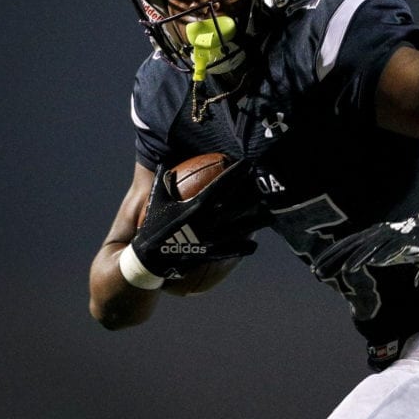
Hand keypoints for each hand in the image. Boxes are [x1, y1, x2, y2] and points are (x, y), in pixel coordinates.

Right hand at [131, 159, 260, 279]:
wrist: (147, 259)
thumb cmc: (151, 227)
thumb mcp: (156, 200)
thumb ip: (163, 180)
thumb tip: (165, 159)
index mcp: (195, 205)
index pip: (220, 185)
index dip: (235, 174)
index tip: (247, 163)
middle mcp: (206, 221)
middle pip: (236, 205)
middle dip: (252, 194)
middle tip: (266, 186)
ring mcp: (209, 238)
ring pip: (239, 228)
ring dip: (256, 222)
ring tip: (271, 216)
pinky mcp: (208, 254)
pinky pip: (230, 250)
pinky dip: (242, 248)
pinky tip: (254, 246)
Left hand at [312, 216, 418, 281]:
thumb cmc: (403, 246)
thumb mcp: (383, 252)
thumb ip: (369, 258)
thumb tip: (350, 268)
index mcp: (369, 236)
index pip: (345, 245)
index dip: (330, 256)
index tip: (315, 268)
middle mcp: (376, 234)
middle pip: (352, 246)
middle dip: (336, 259)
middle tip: (320, 271)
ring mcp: (389, 236)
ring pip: (371, 247)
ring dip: (359, 258)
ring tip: (347, 269)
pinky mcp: (404, 240)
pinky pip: (392, 248)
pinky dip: (384, 254)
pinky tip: (375, 262)